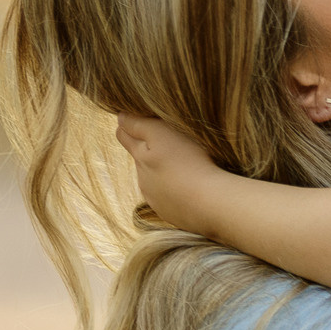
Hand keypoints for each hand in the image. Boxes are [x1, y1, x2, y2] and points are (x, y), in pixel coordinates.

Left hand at [113, 114, 226, 233]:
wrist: (209, 203)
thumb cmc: (189, 163)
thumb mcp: (163, 135)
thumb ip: (139, 124)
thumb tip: (120, 117)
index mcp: (140, 157)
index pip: (123, 135)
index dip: (129, 124)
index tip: (140, 118)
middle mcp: (143, 179)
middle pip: (140, 157)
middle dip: (149, 148)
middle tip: (170, 140)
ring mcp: (156, 198)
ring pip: (154, 179)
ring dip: (164, 171)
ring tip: (186, 165)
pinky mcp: (170, 212)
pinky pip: (168, 197)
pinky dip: (175, 190)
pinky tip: (191, 186)